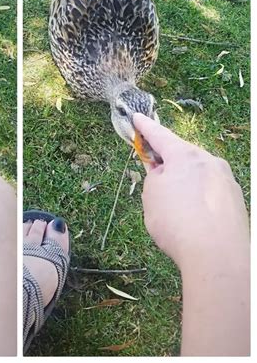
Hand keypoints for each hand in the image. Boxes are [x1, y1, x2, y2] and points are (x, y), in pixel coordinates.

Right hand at [133, 113, 248, 270]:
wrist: (217, 257)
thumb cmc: (177, 222)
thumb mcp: (152, 195)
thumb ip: (154, 177)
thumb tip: (164, 173)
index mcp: (186, 155)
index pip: (160, 135)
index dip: (145, 127)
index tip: (137, 117)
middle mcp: (210, 162)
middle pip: (183, 155)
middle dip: (168, 162)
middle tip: (154, 173)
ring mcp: (226, 181)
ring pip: (198, 174)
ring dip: (184, 181)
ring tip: (173, 206)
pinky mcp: (236, 201)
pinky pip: (210, 191)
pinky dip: (197, 197)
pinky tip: (192, 217)